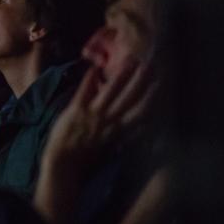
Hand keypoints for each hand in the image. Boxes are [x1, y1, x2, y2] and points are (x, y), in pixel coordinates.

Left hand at [43, 61, 154, 184]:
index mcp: (118, 130)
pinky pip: (84, 91)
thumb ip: (124, 134)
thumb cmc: (87, 158)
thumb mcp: (111, 147)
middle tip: (151, 65)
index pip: (140, 112)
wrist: (63, 163)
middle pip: (128, 98)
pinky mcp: (75, 110)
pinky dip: (90, 79)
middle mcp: (108, 121)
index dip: (151, 98)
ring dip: (121, 75)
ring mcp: (92, 114)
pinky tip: (95, 67)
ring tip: (131, 60)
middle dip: (140, 81)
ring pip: (110, 91)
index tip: (160, 85)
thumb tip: (139, 123)